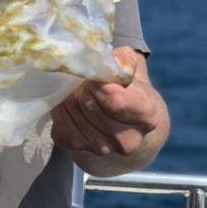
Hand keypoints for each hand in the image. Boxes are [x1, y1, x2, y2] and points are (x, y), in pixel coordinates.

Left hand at [50, 46, 168, 173]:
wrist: (127, 125)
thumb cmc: (129, 91)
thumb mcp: (133, 71)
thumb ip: (124, 60)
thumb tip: (104, 56)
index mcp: (146, 115)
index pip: (114, 101)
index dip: (98, 84)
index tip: (93, 75)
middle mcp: (129, 139)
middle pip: (90, 107)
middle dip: (82, 88)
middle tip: (83, 81)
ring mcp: (106, 149)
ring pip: (74, 116)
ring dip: (70, 99)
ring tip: (76, 91)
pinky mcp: (83, 151)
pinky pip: (61, 130)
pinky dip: (60, 113)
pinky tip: (66, 104)